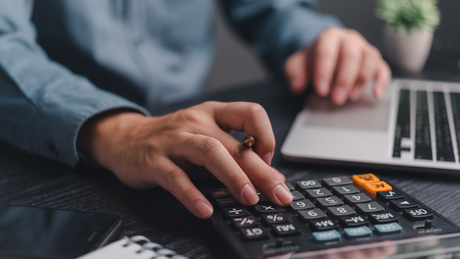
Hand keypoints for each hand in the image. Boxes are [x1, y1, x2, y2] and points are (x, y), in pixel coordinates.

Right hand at [77, 102, 291, 218]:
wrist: (125, 138)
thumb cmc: (173, 141)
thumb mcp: (205, 139)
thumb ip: (234, 156)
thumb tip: (271, 178)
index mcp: (213, 113)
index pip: (250, 113)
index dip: (266, 136)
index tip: (270, 162)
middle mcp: (195, 121)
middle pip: (233, 143)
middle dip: (261, 171)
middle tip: (279, 194)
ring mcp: (173, 139)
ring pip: (209, 152)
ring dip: (233, 177)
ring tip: (249, 199)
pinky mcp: (154, 160)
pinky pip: (176, 177)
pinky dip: (192, 194)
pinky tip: (205, 210)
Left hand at [285, 27, 390, 104]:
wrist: (324, 55)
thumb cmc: (312, 61)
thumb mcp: (297, 65)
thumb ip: (293, 73)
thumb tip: (296, 86)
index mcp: (328, 37)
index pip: (327, 52)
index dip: (324, 71)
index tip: (321, 90)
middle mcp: (349, 40)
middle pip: (350, 56)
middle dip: (344, 79)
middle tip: (336, 98)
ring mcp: (364, 49)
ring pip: (369, 60)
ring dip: (361, 80)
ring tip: (351, 97)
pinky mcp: (375, 61)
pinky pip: (383, 69)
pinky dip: (381, 82)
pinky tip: (376, 94)